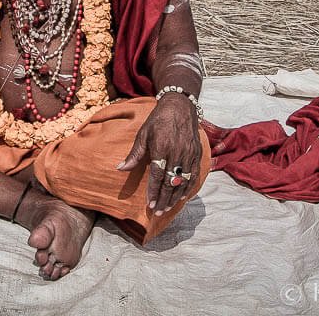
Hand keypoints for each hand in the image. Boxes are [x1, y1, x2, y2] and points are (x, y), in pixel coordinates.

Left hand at [116, 94, 201, 215]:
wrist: (180, 106)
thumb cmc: (158, 120)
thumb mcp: (143, 134)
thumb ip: (134, 154)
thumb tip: (120, 169)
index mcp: (162, 146)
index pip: (157, 175)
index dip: (153, 191)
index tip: (149, 205)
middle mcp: (177, 151)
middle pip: (171, 182)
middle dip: (164, 199)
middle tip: (158, 212)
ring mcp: (189, 153)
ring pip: (183, 181)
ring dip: (175, 197)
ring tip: (168, 208)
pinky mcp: (197, 153)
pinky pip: (194, 175)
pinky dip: (188, 188)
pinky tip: (182, 197)